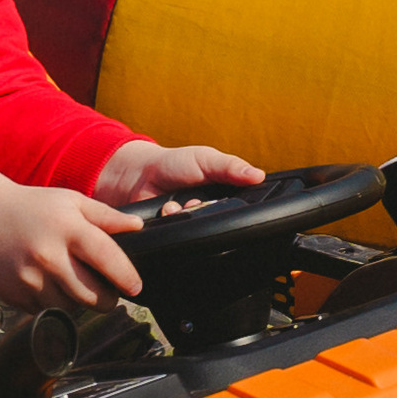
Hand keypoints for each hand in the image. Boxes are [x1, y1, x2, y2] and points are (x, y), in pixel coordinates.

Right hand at [0, 155, 145, 308]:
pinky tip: (47, 282)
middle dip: (106, 299)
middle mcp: (47, 255)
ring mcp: (28, 278)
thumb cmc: (32, 208)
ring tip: (72, 282)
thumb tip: (138, 227)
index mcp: (66, 228)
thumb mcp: (71, 202)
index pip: (106, 258)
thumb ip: (106, 216)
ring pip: (69, 308)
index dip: (126, 277)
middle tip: (108, 292)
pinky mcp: (14, 295)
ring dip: (77, 301)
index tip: (135, 287)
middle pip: (91, 295)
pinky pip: (45, 310)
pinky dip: (52, 302)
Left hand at [92, 139, 264, 217]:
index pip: (243, 205)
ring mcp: (194, 223)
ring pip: (203, 231)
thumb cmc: (174, 163)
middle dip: (209, 210)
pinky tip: (167, 210)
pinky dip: (174, 221)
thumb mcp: (206, 159)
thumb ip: (231, 167)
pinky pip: (182, 238)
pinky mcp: (177, 234)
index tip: (225, 197)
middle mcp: (212, 211)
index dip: (238, 204)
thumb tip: (258, 175)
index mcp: (225, 193)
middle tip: (197, 199)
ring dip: (189, 215)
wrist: (138, 176)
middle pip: (224, 221)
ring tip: (180, 203)